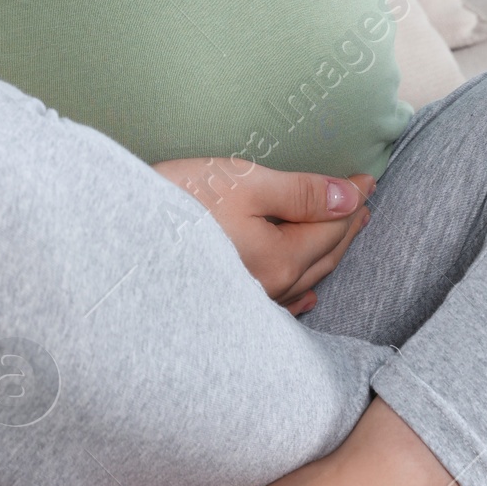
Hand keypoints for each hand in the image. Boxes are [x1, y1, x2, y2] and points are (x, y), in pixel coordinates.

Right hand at [155, 157, 374, 313]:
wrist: (117, 237)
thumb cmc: (178, 202)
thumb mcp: (244, 183)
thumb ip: (301, 193)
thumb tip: (350, 196)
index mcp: (279, 259)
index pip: (331, 225)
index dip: (353, 198)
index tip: (369, 179)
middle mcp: (269, 289)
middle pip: (322, 255)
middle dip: (346, 227)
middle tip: (364, 203)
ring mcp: (248, 304)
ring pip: (305, 278)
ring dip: (328, 253)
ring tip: (345, 232)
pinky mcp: (227, 306)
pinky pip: (280, 304)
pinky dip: (302, 292)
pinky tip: (309, 294)